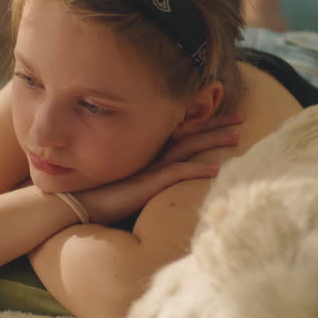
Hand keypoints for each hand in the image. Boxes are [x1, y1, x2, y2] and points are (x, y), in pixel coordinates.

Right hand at [76, 112, 242, 224]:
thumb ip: (144, 174)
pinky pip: (177, 174)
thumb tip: (161, 175)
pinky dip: (197, 169)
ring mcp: (150, 168)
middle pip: (190, 135)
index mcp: (148, 152)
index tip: (225, 115)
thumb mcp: (126, 180)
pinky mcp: (146, 183)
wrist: (74, 202)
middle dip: (217, 125)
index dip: (204, 123)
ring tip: (237, 137)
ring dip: (213, 142)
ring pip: (188, 149)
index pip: (182, 133)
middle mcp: (151, 155)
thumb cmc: (97, 194)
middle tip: (242, 117)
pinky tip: (216, 169)